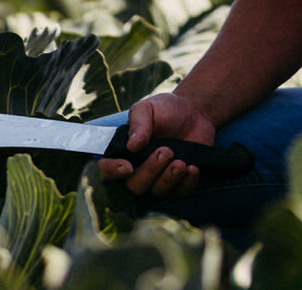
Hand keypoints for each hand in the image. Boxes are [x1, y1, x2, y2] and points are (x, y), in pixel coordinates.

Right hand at [95, 93, 215, 200]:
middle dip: (150, 171)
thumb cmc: (166, 110)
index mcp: (124, 152)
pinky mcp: (179, 183)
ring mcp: (159, 179)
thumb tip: (131, 145)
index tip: (127, 166)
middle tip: (166, 150)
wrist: (195, 113)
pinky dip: (186, 183)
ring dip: (169, 178)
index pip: (107, 169)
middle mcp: (138, 169)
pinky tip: (192, 168)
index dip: (112, 172)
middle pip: (135, 185)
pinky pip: (180, 192)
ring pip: (157, 191)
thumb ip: (138, 123)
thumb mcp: (148, 108)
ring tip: (181, 161)